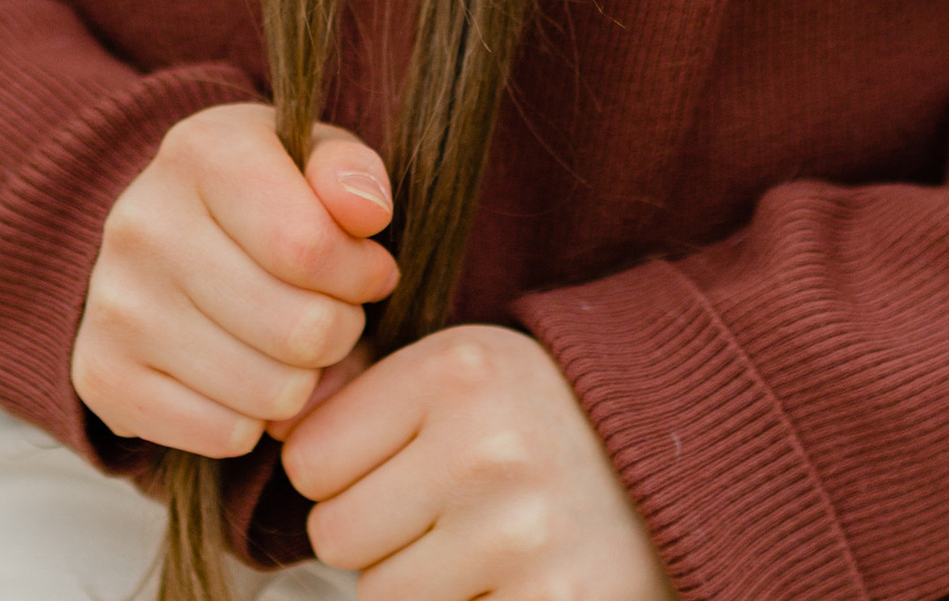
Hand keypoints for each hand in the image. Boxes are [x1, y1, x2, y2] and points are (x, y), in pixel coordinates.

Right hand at [72, 102, 397, 458]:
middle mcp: (145, 223)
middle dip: (340, 330)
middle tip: (332, 312)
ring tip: (291, 342)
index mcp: (202, 152)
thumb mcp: (309, 156)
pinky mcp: (101, 375)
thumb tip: (367, 211)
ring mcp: (115, 304)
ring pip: (269, 392)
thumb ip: (349, 169)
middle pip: (298, 329)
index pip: (310, 245)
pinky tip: (245, 374)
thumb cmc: (260, 193)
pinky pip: (224, 435)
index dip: (362, 273)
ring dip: (303, 379)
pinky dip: (253, 420)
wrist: (157, 235)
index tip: (369, 270)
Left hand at [281, 324, 672, 599]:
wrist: (681, 464)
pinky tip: (501, 583)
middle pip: (335, 536)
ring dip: (415, 587)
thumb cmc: (541, 420)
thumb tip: (267, 426)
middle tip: (440, 513)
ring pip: (380, 599)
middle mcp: (485, 446)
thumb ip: (363, 392)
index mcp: (454, 369)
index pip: (308, 458)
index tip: (392, 464)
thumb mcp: (463, 370)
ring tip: (475, 548)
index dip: (339, 472)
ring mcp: (520, 536)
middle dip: (374, 535)